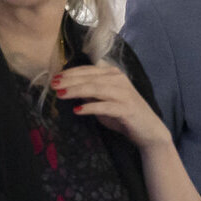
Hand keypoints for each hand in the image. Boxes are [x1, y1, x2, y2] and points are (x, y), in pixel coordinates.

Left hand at [50, 64, 172, 151]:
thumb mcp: (103, 100)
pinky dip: (90, 107)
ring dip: (76, 90)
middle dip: (69, 80)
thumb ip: (89, 92)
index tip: (54, 78)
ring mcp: (123, 93)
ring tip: (61, 95)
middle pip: (90, 77)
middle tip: (53, 85)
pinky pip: (105, 106)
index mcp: (113, 74)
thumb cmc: (123, 114)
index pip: (88, 70)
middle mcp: (119, 80)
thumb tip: (68, 87)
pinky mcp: (126, 108)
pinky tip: (77, 110)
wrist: (147, 130)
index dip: (70, 73)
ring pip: (96, 88)